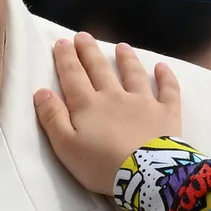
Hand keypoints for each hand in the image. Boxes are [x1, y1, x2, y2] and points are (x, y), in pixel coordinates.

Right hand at [34, 32, 180, 195]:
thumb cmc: (101, 165)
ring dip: (127, 59)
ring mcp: (143, 102)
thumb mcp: (66, 146)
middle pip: (100, 69)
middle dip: (90, 52)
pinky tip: (162, 67)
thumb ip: (52, 118)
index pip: (73, 76)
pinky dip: (166, 77)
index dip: (66, 58)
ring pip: (133, 74)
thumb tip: (42, 90)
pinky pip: (168, 90)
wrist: (145, 174)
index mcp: (88, 105)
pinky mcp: (167, 112)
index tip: (62, 42)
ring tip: (121, 46)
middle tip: (83, 36)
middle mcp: (115, 96)